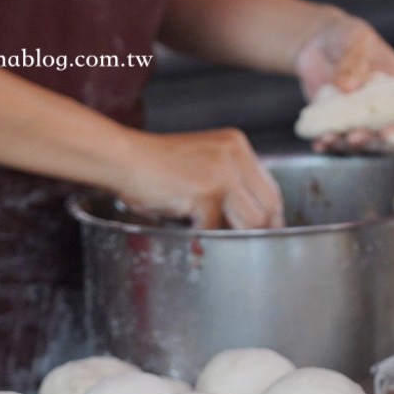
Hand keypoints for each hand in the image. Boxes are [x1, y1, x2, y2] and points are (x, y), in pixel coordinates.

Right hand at [116, 127, 283, 229]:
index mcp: (237, 145)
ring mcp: (222, 172)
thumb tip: (252, 223)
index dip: (271, 216)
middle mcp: (235, 154)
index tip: (266, 233)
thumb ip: (229, 185)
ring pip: (251, 221)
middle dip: (259, 231)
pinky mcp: (207, 191)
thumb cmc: (153, 167)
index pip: (270, 188)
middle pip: (268, 206)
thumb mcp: (202, 165)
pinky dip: (204, 236)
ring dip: (234, 237)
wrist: (122, 157)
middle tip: (248, 248)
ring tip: (212, 236)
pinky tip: (189, 231)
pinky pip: (217, 229)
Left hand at [294, 13, 393, 152]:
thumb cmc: (347, 37)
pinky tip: (318, 143)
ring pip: (359, 145)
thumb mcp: (355, 39)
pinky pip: (334, 142)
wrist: (318, 43)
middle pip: (386, 140)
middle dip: (372, 143)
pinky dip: (326, 145)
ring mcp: (360, 123)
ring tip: (330, 138)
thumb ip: (354, 61)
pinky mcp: (337, 127)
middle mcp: (384, 113)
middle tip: (355, 137)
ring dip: (346, 146)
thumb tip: (349, 87)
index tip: (388, 132)